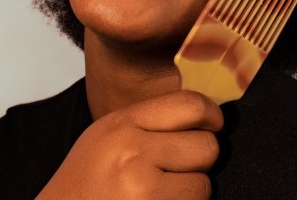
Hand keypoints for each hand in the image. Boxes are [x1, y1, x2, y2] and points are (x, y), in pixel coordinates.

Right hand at [37, 90, 223, 198]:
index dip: (211, 116)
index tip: (212, 124)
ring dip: (192, 190)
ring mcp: (142, 189)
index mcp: (123, 123)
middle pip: (206, 146)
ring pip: (203, 184)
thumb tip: (202, 114)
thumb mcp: (108, 135)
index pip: (191, 105)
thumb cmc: (84, 181)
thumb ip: (149, 122)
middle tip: (182, 167)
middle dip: (201, 160)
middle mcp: (133, 152)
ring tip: (164, 191)